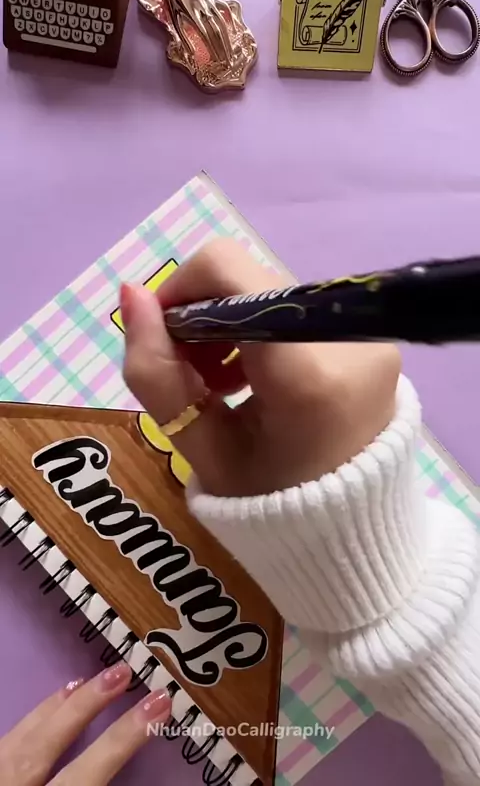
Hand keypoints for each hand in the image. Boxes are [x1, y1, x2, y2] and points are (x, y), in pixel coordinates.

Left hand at [0, 664, 169, 784]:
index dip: (123, 739)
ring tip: (87, 681)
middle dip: (86, 706)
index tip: (160, 703)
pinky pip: (1, 745)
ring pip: (17, 739)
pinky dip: (25, 726)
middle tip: (124, 670)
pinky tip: (41, 715)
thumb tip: (120, 764)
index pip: (88, 774)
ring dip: (53, 708)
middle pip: (47, 744)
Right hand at [122, 239, 400, 496]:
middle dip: (206, 319)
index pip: (229, 272)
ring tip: (224, 386)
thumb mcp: (200, 451)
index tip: (167, 341)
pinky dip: (267, 334)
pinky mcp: (375, 342)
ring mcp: (368, 339)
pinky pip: (301, 313)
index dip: (181, 292)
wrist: (353, 536)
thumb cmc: (269, 507)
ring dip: (234, 327)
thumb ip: (157, 373)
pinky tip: (256, 382)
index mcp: (305, 372)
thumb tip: (132, 293)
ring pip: (273, 295)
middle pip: (250, 284)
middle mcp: (348, 340)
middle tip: (197, 378)